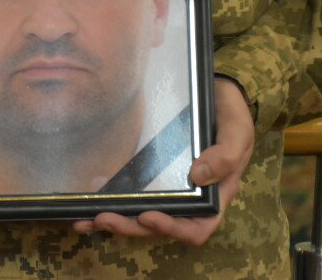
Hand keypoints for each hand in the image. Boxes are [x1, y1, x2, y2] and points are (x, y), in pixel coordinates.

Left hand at [72, 77, 253, 245]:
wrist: (218, 92)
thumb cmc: (231, 115)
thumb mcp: (237, 132)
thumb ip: (225, 155)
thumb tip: (198, 176)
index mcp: (213, 196)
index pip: (195, 228)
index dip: (171, 228)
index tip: (147, 215)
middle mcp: (189, 198)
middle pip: (160, 226)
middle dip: (131, 226)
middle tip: (104, 218)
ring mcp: (169, 187)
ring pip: (141, 216)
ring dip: (115, 222)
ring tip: (85, 220)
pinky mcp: (151, 173)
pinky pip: (131, 195)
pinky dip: (109, 203)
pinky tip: (84, 206)